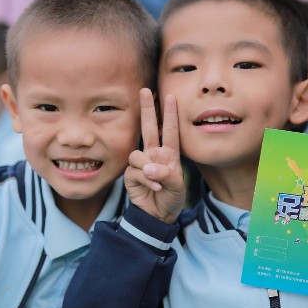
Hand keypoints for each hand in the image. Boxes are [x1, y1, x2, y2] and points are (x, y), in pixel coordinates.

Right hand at [124, 89, 184, 223]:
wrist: (158, 216)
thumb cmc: (171, 199)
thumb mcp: (177, 186)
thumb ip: (165, 173)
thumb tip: (148, 166)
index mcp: (169, 154)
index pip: (169, 130)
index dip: (170, 114)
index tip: (170, 97)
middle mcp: (154, 155)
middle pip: (149, 128)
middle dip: (147, 109)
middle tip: (145, 90)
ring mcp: (141, 164)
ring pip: (138, 154)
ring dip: (148, 168)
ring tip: (158, 181)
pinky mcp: (130, 175)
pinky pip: (134, 171)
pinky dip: (145, 179)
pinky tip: (154, 188)